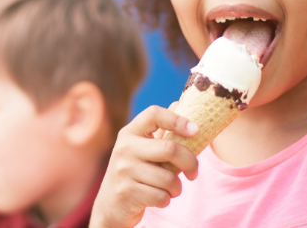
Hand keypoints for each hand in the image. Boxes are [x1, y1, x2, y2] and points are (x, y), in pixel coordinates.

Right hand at [90, 105, 198, 227]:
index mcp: (130, 132)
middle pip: (170, 148)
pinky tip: (159, 198)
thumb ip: (161, 131)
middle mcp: (124, 148)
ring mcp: (123, 170)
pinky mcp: (126, 192)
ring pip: (168, 178)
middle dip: (190, 162)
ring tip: (172, 189)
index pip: (154, 114)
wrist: (110, 204)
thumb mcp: (143, 149)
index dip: (177, 119)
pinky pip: (161, 196)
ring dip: (177, 187)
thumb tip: (180, 103)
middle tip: (194, 171)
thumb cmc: (136, 173)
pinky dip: (166, 199)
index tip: (196, 130)